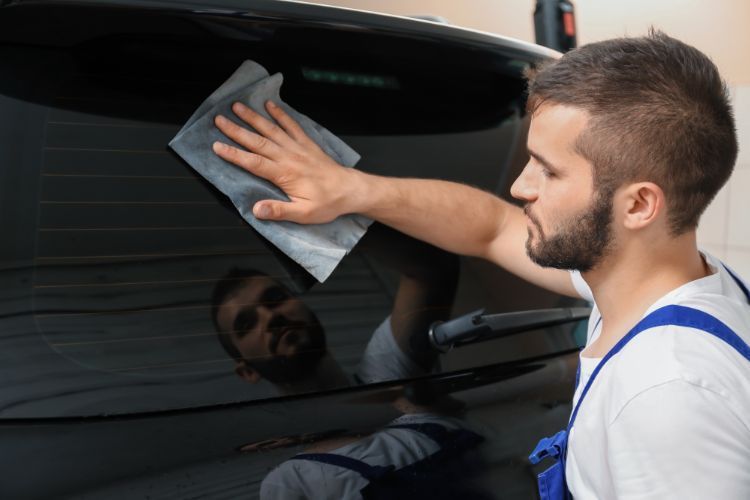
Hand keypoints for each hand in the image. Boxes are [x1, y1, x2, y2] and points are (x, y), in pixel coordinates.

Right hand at [212, 101, 357, 223]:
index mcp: (284, 174)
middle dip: (236, 130)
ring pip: (272, 129)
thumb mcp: (303, 214)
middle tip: (218, 120)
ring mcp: (298, 148)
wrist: (350, 190)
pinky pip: (292, 125)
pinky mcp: (307, 144)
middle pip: (258, 141)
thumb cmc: (327, 203)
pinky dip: (281, 114)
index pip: (253, 163)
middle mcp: (289, 157)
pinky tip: (270, 105)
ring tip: (238, 106)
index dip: (234, 154)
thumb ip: (279, 211)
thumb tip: (256, 210)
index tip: (216, 146)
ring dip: (253, 117)